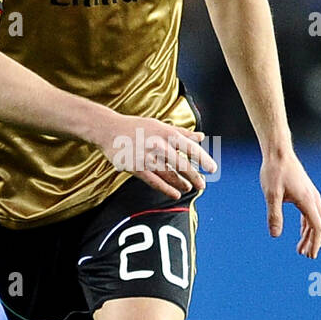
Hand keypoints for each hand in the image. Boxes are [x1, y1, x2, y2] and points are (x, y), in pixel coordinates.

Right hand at [94, 112, 217, 199]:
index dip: (203, 159)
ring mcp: (147, 157)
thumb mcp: (159, 125)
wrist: (108, 130)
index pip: (190, 147)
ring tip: (189, 189)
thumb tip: (201, 137)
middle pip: (182, 164)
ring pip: (170, 175)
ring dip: (182, 184)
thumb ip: (181, 133)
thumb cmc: (136, 127)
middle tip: (203, 184)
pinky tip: (176, 194)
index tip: (212, 168)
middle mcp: (158, 145)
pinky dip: (167, 189)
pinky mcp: (136, 168)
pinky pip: (155, 181)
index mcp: (166, 133)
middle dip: (194, 176)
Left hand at [260, 152, 320, 258]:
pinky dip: (308, 226)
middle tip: (307, 256)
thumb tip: (275, 235)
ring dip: (311, 236)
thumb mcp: (271, 194)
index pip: (317, 227)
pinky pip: (312, 214)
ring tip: (301, 250)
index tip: (310, 256)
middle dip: (316, 242)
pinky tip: (301, 234)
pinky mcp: (306, 193)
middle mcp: (313, 199)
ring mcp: (311, 196)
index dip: (315, 243)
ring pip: (317, 220)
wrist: (278, 153)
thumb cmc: (274, 172)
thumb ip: (274, 215)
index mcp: (307, 200)